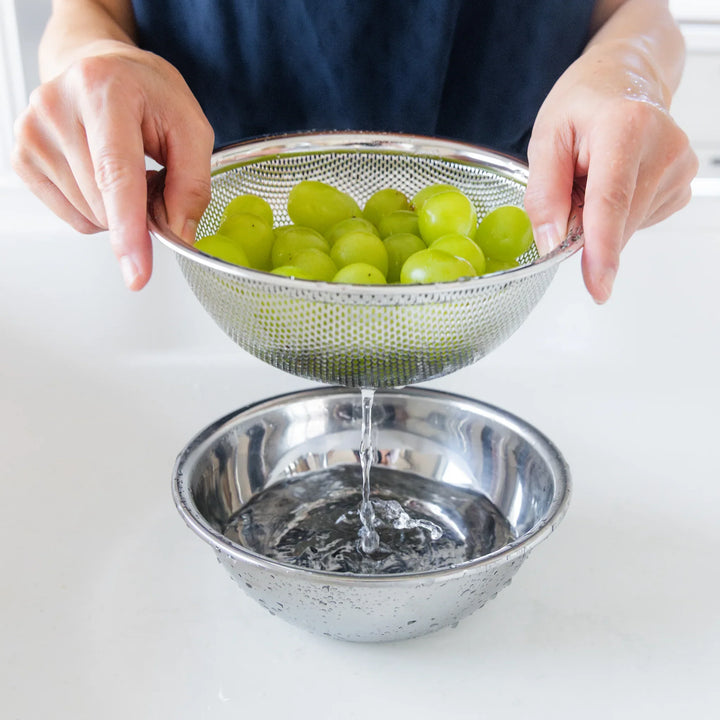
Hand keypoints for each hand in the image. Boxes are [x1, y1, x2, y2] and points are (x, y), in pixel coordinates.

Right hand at [12, 41, 213, 289]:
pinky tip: (101, 177)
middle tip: (151, 173)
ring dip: (119, 210)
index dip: (130, 230)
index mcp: (105, 92)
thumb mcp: (191, 127)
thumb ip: (193, 183)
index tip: (137, 272)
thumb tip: (178, 234)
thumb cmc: (147, 94)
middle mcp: (57, 108)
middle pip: (106, 205)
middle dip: (140, 210)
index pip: (116, 174)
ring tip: (125, 167)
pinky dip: (98, 211)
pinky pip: (73, 217)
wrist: (100, 68)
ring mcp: (32, 133)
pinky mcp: (22, 156)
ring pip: (90, 217)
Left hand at [524, 39, 697, 302]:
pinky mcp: (682, 186)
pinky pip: (637, 222)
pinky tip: (614, 183)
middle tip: (570, 191)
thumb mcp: (545, 138)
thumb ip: (543, 193)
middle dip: (585, 229)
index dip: (601, 250)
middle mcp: (664, 147)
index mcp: (625, 127)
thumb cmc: (583, 104)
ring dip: (599, 220)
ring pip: (626, 228)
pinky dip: (616, 215)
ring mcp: (680, 168)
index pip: (611, 201)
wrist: (625, 78)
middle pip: (617, 222)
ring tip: (594, 176)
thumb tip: (552, 242)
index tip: (598, 286)